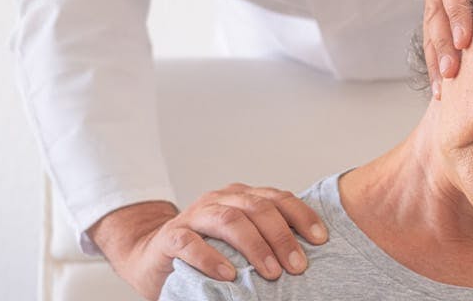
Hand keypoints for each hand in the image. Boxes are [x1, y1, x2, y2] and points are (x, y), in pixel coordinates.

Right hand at [88, 184, 327, 299]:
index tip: (320, 240)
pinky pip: (190, 243)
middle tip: (297, 266)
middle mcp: (218, 201)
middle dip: (281, 236)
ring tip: (270, 272)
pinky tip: (228, 275)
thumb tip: (311, 259)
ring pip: (227, 220)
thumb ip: (267, 240)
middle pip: (255, 207)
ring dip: (254, 245)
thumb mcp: (241, 242)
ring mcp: (193, 217)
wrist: (152, 257)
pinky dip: (210, 258)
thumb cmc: (206, 252)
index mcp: (239, 198)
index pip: (277, 198)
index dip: (301, 216)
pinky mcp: (170, 238)